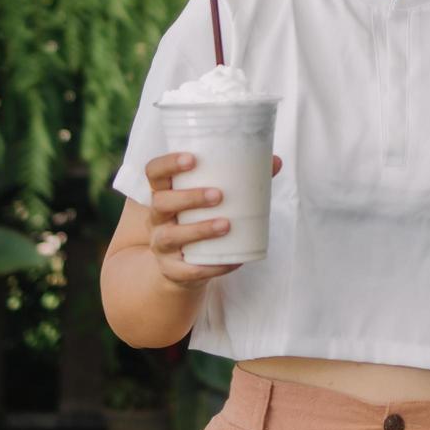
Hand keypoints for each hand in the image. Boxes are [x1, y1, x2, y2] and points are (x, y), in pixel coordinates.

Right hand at [144, 151, 282, 290]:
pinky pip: (188, 270)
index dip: (168, 163)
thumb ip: (242, 178)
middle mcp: (157, 217)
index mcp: (164, 192)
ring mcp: (161, 244)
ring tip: (226, 225)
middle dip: (189, 198)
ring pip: (171, 236)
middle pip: (161, 202)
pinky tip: (232, 261)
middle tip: (218, 195)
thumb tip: (275, 161)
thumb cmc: (200, 218)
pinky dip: (211, 267)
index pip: (155, 172)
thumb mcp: (211, 198)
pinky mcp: (172, 270)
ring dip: (199, 230)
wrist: (181, 264)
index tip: (192, 159)